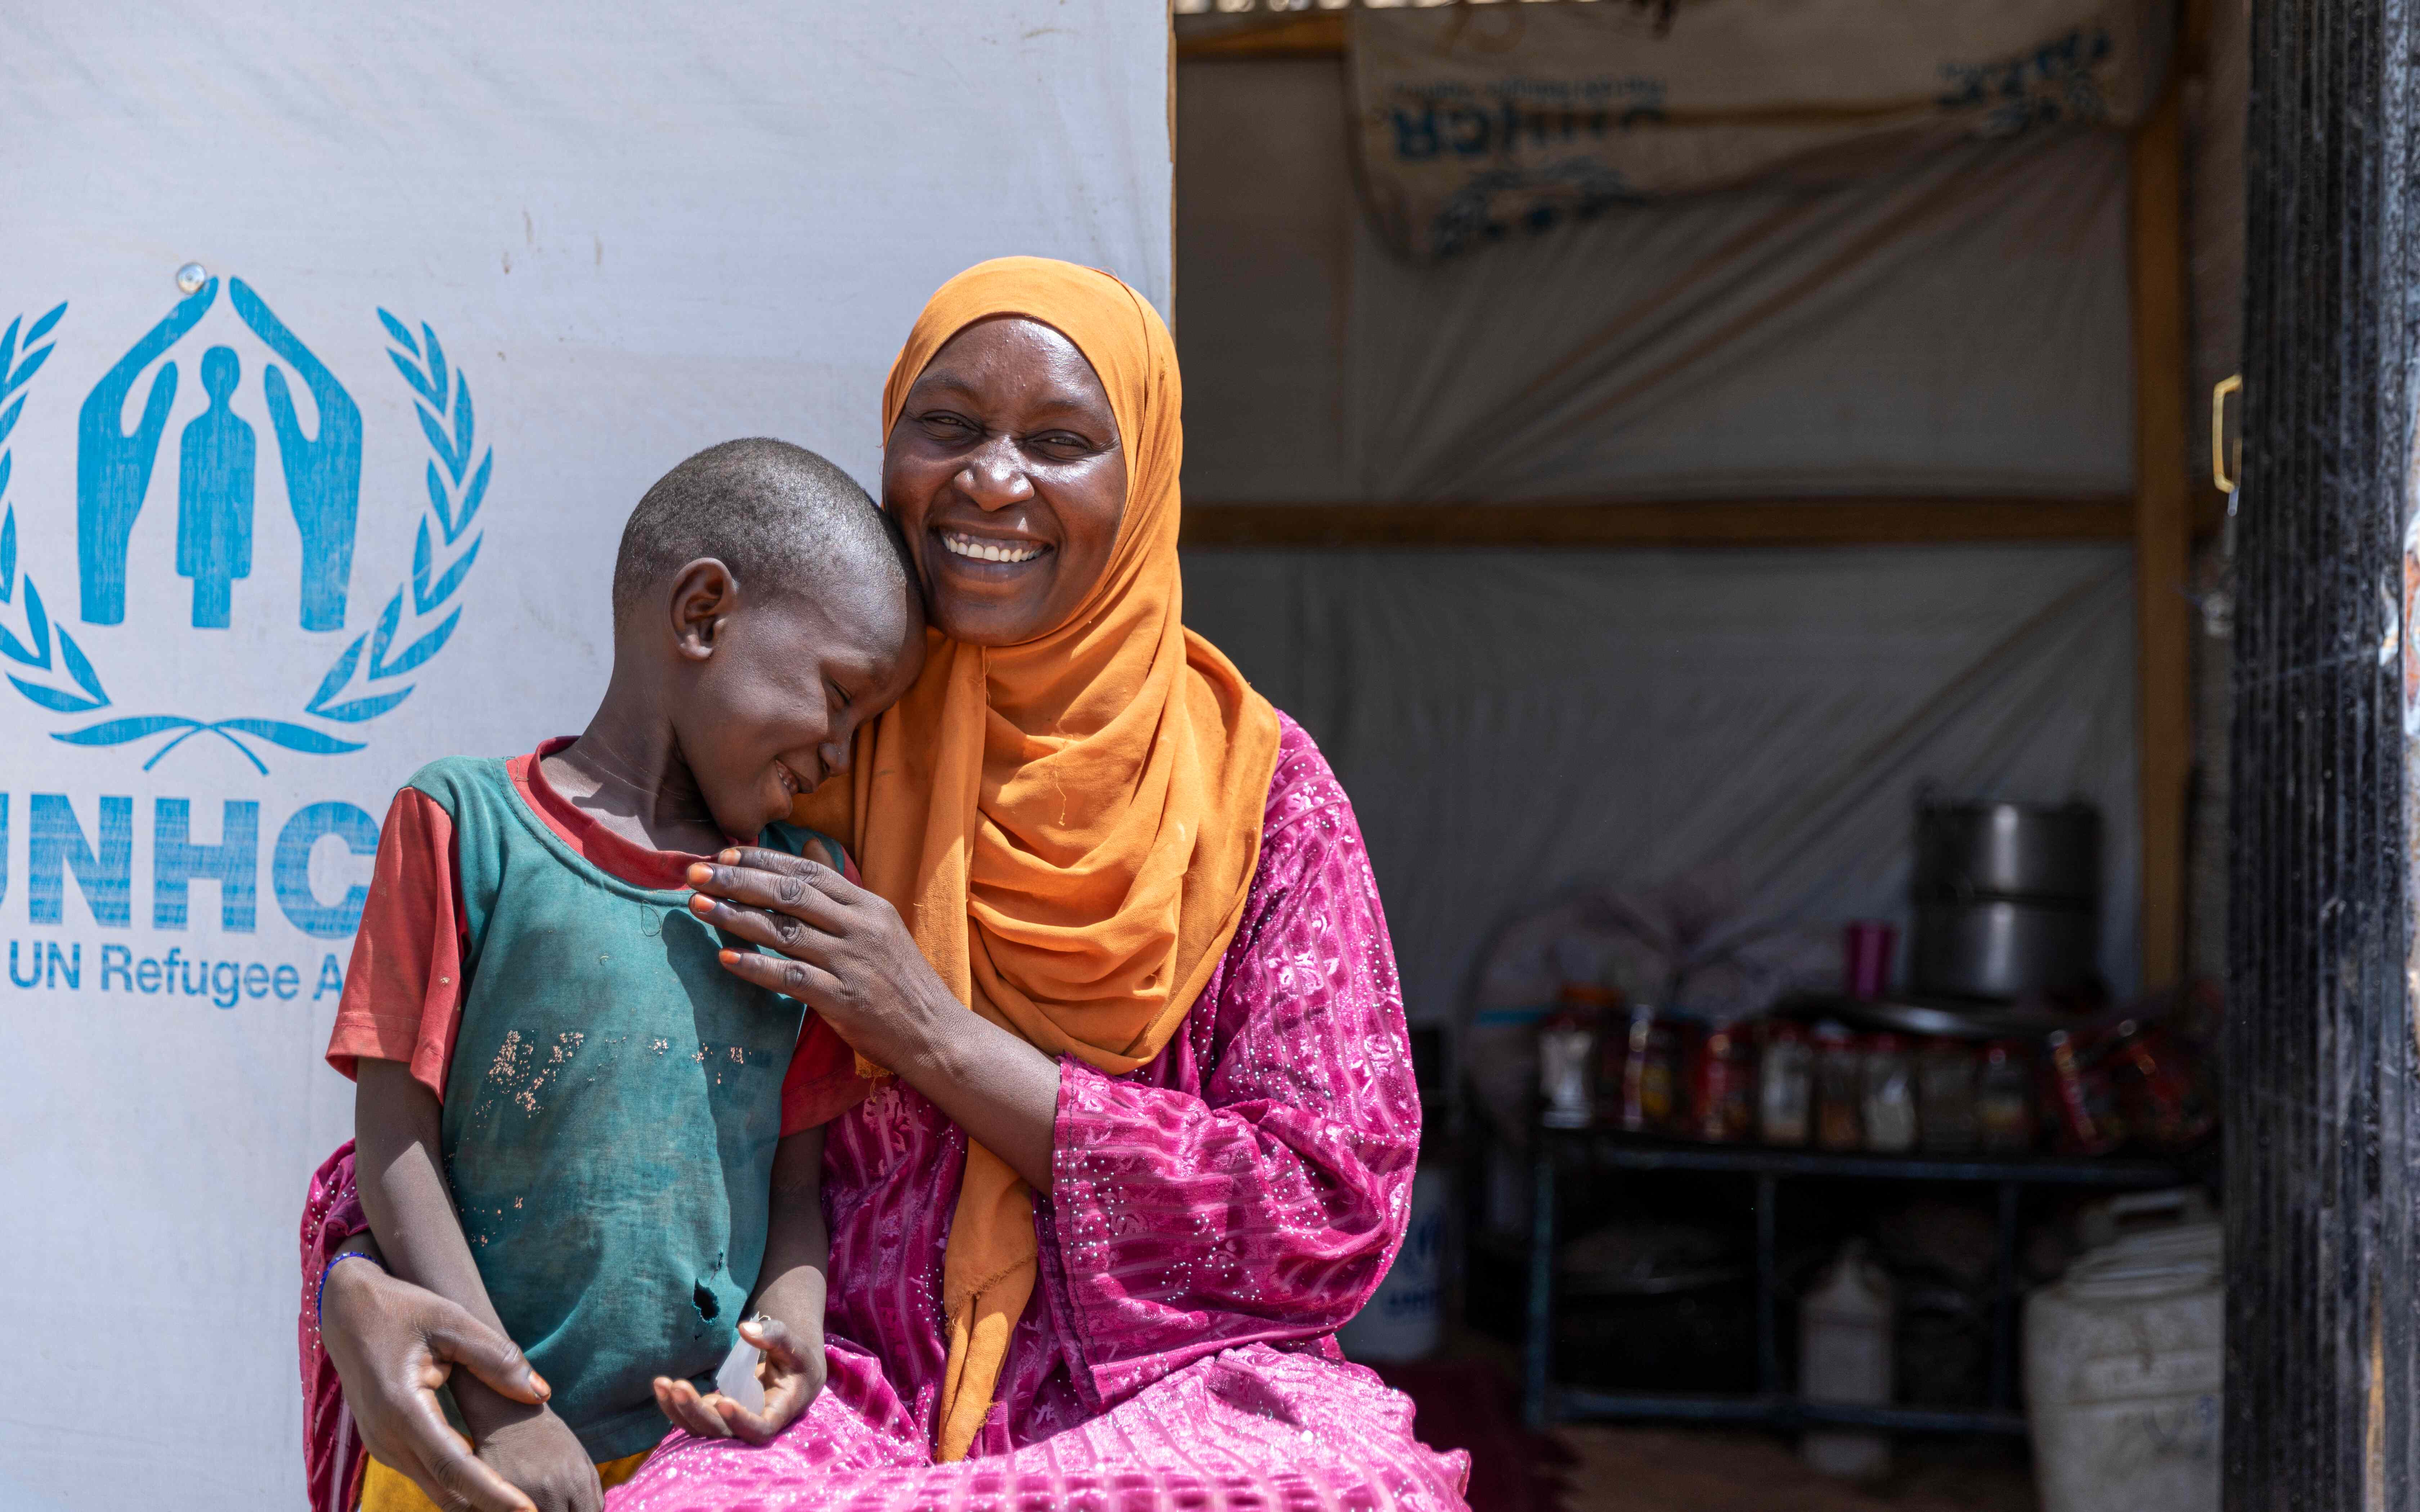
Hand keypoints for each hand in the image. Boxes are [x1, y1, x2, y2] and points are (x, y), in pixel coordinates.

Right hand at [318, 1255, 548, 1511]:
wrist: (348, 1311)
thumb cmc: (402, 1310)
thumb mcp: (452, 1321)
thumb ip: (496, 1357)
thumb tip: (540, 1394)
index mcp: (402, 1408)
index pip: (454, 1464)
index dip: (493, 1492)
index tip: (528, 1509)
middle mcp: (386, 1437)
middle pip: (444, 1489)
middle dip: (488, 1507)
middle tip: (535, 1511)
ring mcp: (382, 1445)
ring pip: (434, 1488)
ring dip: (474, 1500)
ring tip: (518, 1505)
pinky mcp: (385, 1444)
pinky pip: (426, 1474)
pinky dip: (458, 1486)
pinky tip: (490, 1488)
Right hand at [470, 1403, 602, 1511]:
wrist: (511, 1415)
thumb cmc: (549, 1436)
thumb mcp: (580, 1457)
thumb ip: (592, 1489)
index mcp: (578, 1480)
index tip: (576, 1509)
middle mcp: (554, 1490)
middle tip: (557, 1503)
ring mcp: (527, 1495)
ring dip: (543, 1511)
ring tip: (541, 1499)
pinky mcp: (502, 1495)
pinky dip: (522, 1509)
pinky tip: (522, 1500)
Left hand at [650, 1316, 825, 1443]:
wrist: (791, 1375)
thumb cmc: (797, 1360)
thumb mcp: (794, 1346)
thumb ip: (775, 1336)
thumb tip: (745, 1329)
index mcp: (777, 1414)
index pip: (758, 1429)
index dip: (740, 1420)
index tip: (722, 1400)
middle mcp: (750, 1425)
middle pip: (721, 1432)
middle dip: (696, 1412)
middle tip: (678, 1386)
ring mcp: (730, 1423)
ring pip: (701, 1429)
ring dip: (679, 1411)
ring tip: (662, 1384)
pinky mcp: (715, 1414)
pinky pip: (692, 1418)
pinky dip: (674, 1406)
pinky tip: (661, 1385)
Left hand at [686, 847, 1064, 1191]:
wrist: (935, 1032)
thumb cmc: (901, 980)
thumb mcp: (878, 924)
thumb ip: (840, 886)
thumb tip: (811, 843)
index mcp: (869, 906)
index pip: (809, 871)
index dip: (764, 859)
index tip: (725, 852)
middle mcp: (860, 927)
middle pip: (791, 894)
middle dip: (738, 880)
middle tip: (695, 871)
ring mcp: (852, 962)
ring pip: (785, 931)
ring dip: (736, 917)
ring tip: (698, 905)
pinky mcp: (843, 999)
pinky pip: (792, 978)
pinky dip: (757, 967)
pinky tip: (726, 959)